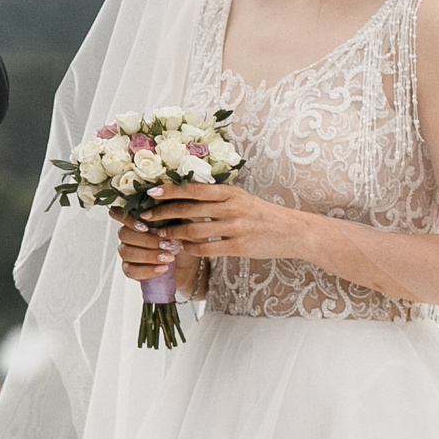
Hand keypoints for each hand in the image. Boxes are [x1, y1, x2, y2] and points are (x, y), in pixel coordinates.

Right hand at [111, 206, 203, 296]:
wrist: (190, 262)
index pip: (117, 213)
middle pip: (123, 234)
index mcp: (137, 219)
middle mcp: (129, 234)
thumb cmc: (184, 238)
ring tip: (169, 257)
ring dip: (148, 255)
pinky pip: (130, 270)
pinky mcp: (131, 269)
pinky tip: (163, 268)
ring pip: (126, 252)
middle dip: (147, 240)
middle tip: (168, 244)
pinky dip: (147, 270)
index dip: (126, 218)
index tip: (145, 225)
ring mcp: (128, 252)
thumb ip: (173, 212)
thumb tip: (172, 204)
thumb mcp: (183, 222)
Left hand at [136, 182, 307, 263]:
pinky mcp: (239, 247)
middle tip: (145, 217)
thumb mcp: (241, 198)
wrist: (293, 231)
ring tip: (158, 234)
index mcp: (230, 192)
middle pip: (188, 209)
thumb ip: (217, 197)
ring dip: (172, 233)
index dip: (170, 191)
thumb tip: (185, 195)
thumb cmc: (262, 214)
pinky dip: (189, 248)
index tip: (150, 193)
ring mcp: (235, 227)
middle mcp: (231, 207)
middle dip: (163, 213)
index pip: (193, 189)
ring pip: (193, 230)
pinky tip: (179, 248)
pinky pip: (206, 248)